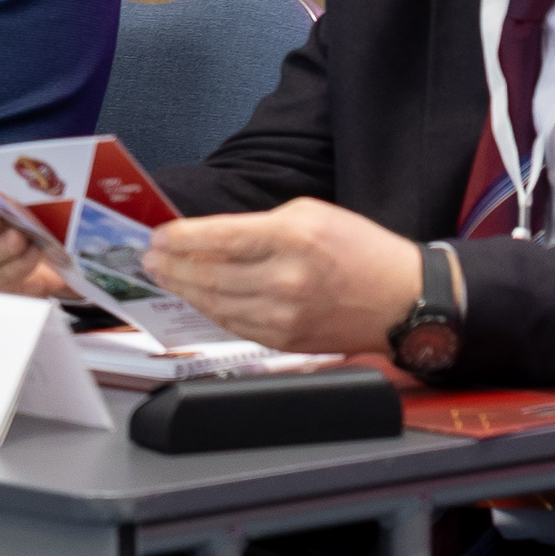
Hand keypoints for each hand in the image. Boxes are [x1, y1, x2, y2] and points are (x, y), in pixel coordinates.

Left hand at [140, 200, 424, 356]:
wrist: (403, 300)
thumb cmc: (362, 250)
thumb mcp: (312, 214)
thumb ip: (259, 223)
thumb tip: (212, 235)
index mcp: (292, 239)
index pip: (218, 239)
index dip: (181, 238)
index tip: (158, 235)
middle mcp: (285, 281)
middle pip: (209, 275)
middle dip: (172, 266)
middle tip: (151, 257)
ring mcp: (285, 317)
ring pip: (215, 304)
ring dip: (184, 290)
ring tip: (165, 275)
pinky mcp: (286, 341)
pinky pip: (234, 326)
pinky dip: (210, 310)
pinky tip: (197, 297)